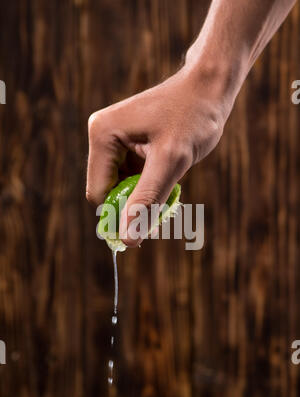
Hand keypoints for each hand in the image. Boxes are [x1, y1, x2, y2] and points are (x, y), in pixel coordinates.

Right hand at [86, 66, 226, 246]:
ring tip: (171, 190)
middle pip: (109, 192)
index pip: (99, 194)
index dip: (120, 214)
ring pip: (122, 188)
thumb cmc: (193, 116)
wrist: (210, 87)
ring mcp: (115, 140)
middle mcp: (102, 136)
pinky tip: (169, 180)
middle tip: (164, 211)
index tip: (149, 226)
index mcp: (103, 136)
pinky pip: (132, 178)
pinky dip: (150, 187)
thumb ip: (146, 200)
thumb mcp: (171, 161)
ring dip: (144, 197)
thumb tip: (127, 240)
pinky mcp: (129, 144)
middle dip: (135, 205)